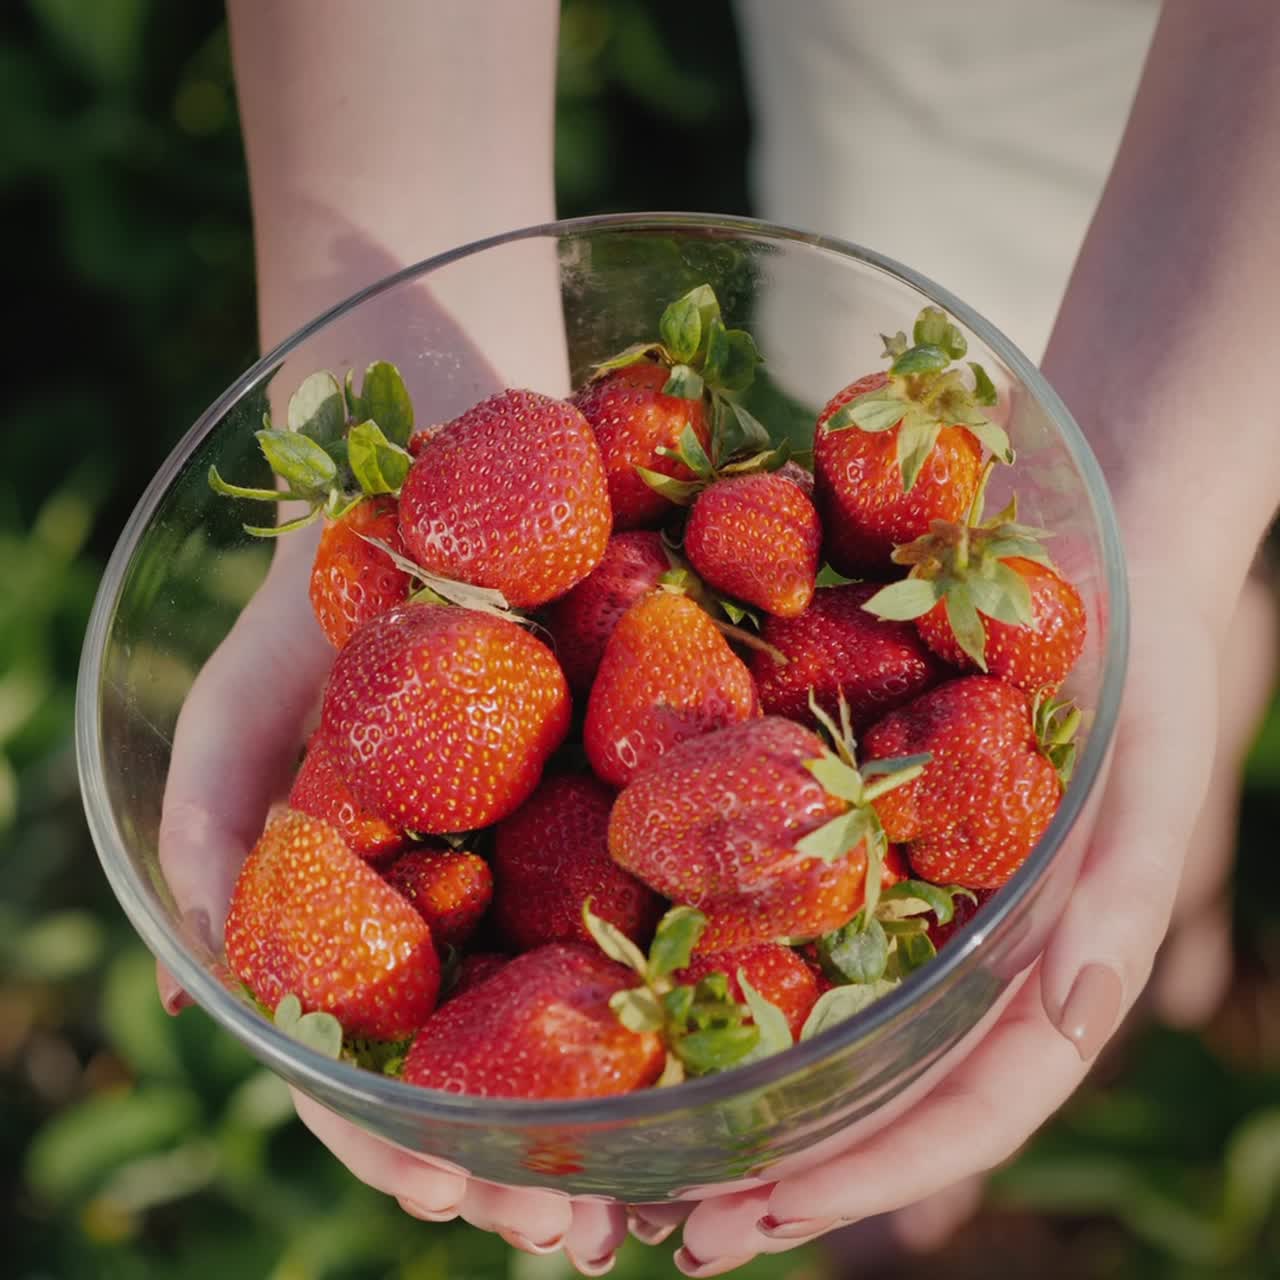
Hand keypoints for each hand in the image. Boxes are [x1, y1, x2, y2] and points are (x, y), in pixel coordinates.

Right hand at [153, 527, 623, 1275]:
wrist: (436, 487)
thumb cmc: (322, 605)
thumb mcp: (243, 708)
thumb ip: (213, 825)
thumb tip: (203, 970)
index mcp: (361, 914)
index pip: (366, 1058)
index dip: (394, 1137)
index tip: (447, 1196)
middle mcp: (454, 908)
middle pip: (480, 1063)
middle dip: (517, 1160)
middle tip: (579, 1235)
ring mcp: (537, 862)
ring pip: (570, 1012)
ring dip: (605, 1111)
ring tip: (656, 1190)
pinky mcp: (615, 804)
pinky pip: (648, 896)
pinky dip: (675, 976)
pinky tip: (724, 1036)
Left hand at [660, 560, 1275, 1275]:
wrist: (1090, 551)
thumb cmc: (1137, 668)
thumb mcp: (1151, 765)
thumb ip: (1121, 887)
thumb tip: (1077, 1013)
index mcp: (1041, 968)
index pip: (965, 1106)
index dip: (874, 1171)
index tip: (769, 1213)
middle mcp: (963, 956)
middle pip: (877, 1093)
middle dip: (789, 1170)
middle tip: (681, 1231)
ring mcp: (904, 902)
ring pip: (826, 1027)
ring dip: (747, 1100)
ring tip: (649, 1164)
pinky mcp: (852, 834)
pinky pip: (786, 913)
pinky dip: (726, 971)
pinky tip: (653, 996)